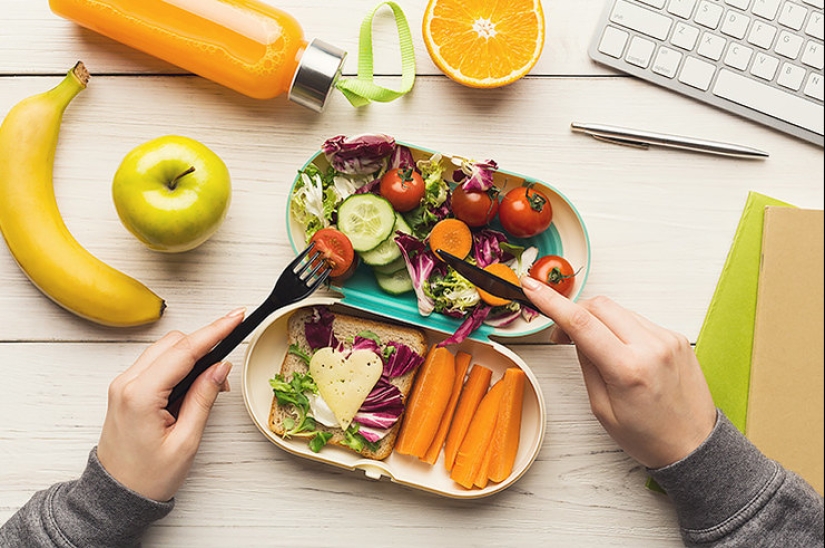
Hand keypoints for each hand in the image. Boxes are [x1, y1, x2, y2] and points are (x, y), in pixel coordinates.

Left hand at [96, 308, 244, 500]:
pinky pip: (156, 362)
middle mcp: (126, 383)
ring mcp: (123, 384)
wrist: (117, 495)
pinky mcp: (126, 389)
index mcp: (140, 395)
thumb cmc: (147, 476)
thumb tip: (220, 367)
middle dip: (205, 345)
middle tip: (227, 369)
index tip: (237, 316)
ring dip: (192, 355)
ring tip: (212, 383)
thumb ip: (204, 398)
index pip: (185, 350)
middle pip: (174, 342)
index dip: (215, 330)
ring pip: (165, 349)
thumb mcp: (186, 441)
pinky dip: (179, 364)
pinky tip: (193, 383)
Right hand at [520, 277, 715, 468]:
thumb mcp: (602, 409)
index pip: (581, 322)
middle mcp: (651, 347)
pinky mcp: (676, 338)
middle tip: (562, 335)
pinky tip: (621, 351)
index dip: (551, 301)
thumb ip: (587, 365)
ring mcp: (667, 339)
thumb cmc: (648, 436)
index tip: (531, 286)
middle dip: (574, 312)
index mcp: (628, 369)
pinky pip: (638, 320)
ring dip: (598, 321)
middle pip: (599, 306)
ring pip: (619, 310)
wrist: (695, 445)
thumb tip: (575, 334)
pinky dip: (621, 328)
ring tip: (595, 348)